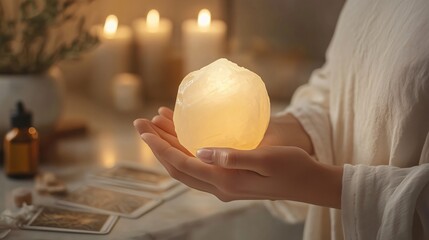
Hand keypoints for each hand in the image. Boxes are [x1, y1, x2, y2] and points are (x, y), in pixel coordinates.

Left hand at [134, 109, 341, 207]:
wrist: (308, 183)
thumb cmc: (292, 167)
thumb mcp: (267, 159)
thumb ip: (234, 156)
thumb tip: (202, 151)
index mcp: (225, 181)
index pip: (183, 164)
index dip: (160, 147)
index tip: (144, 131)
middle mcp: (219, 186)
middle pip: (178, 166)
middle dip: (157, 146)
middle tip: (141, 124)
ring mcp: (223, 184)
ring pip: (186, 165)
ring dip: (169, 146)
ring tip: (156, 124)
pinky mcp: (229, 178)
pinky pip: (199, 164)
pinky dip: (185, 149)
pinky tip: (182, 134)